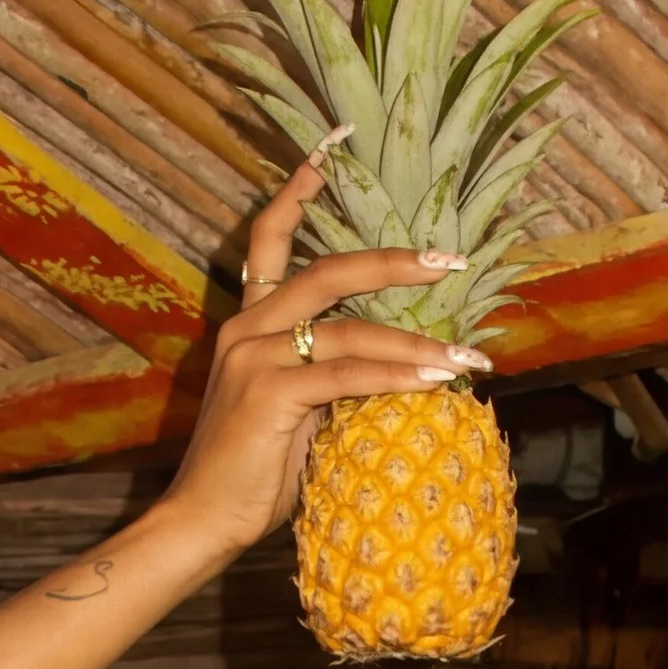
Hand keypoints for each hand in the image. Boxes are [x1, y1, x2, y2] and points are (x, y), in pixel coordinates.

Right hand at [157, 158, 490, 558]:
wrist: (202, 521)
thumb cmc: (250, 476)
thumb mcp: (294, 413)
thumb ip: (326, 378)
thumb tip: (386, 368)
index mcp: (247, 323)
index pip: (270, 238)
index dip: (299, 190)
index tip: (335, 148)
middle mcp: (247, 328)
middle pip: (328, 271)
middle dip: (393, 263)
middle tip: (449, 258)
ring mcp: (254, 358)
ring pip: (349, 330)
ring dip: (415, 344)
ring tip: (465, 358)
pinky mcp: (268, 394)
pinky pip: (345, 374)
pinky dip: (396, 377)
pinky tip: (435, 383)